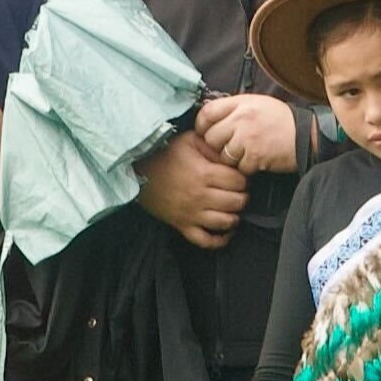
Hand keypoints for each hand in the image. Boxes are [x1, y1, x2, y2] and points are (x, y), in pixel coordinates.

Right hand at [136, 132, 250, 247]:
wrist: (137, 171)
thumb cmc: (165, 153)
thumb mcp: (191, 140)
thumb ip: (214, 147)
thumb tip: (232, 156)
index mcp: (204, 174)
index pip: (239, 182)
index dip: (243, 178)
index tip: (239, 176)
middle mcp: (200, 197)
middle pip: (237, 202)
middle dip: (242, 196)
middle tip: (238, 191)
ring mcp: (191, 214)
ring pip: (225, 222)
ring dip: (235, 216)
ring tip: (233, 208)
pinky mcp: (182, 225)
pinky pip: (205, 241)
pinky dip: (220, 240)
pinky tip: (226, 231)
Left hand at [193, 93, 303, 174]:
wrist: (308, 134)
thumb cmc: (282, 119)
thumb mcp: (258, 103)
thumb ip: (235, 108)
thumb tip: (211, 117)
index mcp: (241, 103)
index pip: (207, 113)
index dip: (202, 125)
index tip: (205, 132)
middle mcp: (241, 119)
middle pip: (211, 137)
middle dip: (218, 144)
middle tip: (230, 146)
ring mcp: (247, 139)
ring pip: (224, 155)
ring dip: (232, 158)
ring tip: (246, 153)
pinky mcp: (255, 156)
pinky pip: (239, 167)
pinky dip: (247, 167)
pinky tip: (257, 159)